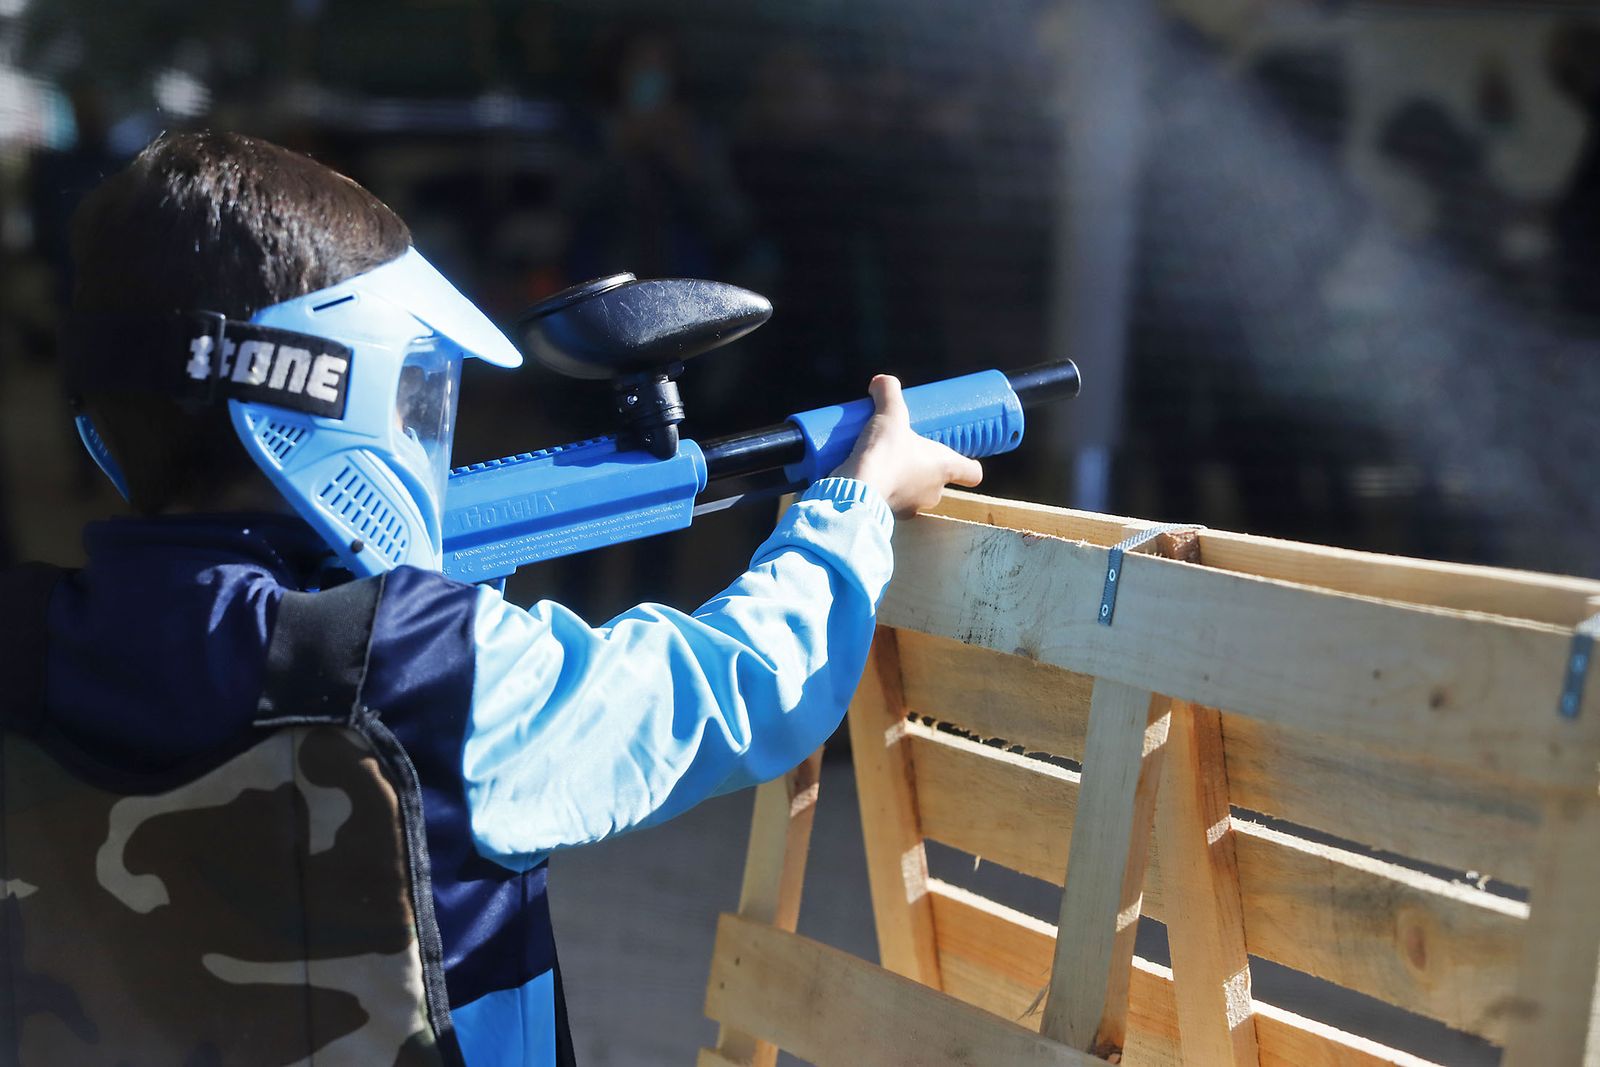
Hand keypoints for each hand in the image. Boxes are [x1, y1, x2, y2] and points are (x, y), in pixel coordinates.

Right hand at [830, 375, 983, 518]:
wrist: (856, 489)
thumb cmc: (885, 453)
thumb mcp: (890, 414)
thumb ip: (888, 392)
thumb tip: (881, 381)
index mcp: (945, 469)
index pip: (973, 472)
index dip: (967, 463)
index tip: (957, 454)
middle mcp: (934, 492)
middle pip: (939, 479)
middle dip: (924, 465)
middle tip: (907, 448)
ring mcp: (912, 507)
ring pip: (914, 491)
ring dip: (904, 478)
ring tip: (884, 460)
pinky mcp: (890, 515)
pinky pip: (892, 500)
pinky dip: (885, 490)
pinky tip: (870, 476)